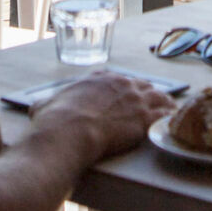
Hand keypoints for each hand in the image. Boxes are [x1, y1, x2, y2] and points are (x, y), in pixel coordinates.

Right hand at [31, 70, 174, 160]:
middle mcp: (121, 84)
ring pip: (158, 97)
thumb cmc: (55, 120)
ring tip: (170, 109)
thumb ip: (46, 102)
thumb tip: (37, 107)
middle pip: (142, 85)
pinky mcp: (144, 118)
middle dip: (146, 94)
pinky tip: (174, 120)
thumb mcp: (45, 104)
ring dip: (164, 103)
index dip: (123, 88)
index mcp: (99, 78)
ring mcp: (135, 100)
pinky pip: (165, 115)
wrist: (69, 132)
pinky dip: (169, 117)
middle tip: (150, 104)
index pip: (118, 79)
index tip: (125, 95)